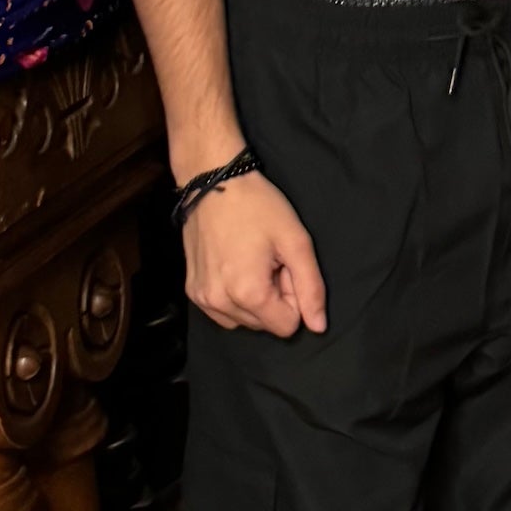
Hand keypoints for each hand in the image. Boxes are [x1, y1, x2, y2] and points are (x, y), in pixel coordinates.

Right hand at [184, 170, 327, 336]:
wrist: (213, 182)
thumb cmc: (258, 206)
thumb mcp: (296, 242)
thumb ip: (311, 288)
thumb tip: (318, 327)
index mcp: (248, 293)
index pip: (287, 325)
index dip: (294, 297)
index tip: (284, 266)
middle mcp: (220, 303)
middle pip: (265, 324)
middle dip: (274, 298)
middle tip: (269, 260)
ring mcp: (202, 299)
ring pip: (245, 321)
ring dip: (255, 299)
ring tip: (253, 261)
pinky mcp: (192, 291)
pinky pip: (223, 313)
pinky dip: (235, 299)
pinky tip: (236, 267)